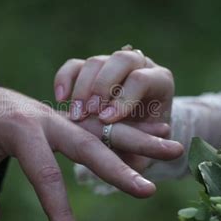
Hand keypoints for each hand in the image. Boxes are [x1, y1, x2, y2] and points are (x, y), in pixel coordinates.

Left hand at [0, 84, 182, 220]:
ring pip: (103, 130)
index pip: (44, 171)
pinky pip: (98, 127)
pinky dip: (127, 131)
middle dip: (119, 169)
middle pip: (89, 144)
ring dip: (138, 139)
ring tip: (173, 146)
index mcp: (19, 128)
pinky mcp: (63, 120)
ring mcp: (58, 117)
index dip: (57, 206)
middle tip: (148, 189)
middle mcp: (46, 118)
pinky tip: (153, 135)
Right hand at [54, 48, 175, 170]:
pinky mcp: (89, 70)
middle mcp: (139, 66)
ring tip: (76, 116)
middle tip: (90, 113)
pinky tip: (60, 99)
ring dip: (83, 88)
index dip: (124, 98)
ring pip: (96, 62)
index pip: (142, 79)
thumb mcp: (145, 152)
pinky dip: (65, 79)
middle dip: (103, 86)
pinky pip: (74, 65)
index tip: (107, 120)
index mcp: (160, 83)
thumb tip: (133, 160)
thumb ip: (139, 153)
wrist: (134, 135)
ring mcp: (112, 65)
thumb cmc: (143, 147)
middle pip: (121, 61)